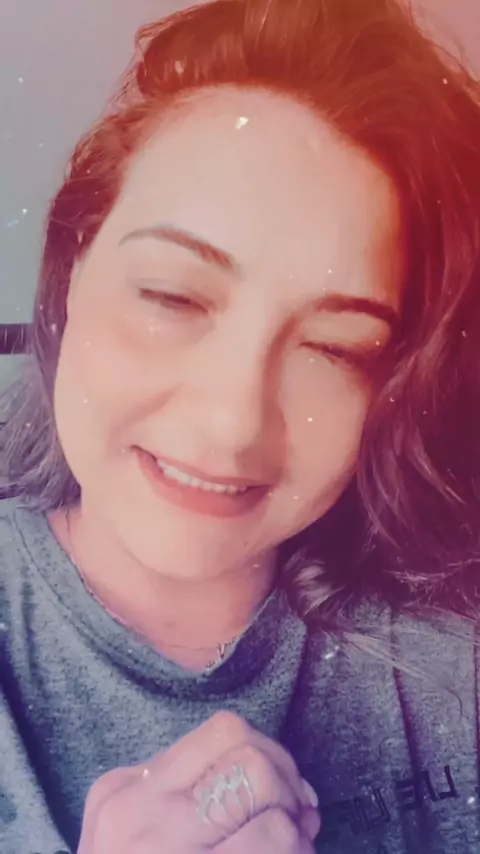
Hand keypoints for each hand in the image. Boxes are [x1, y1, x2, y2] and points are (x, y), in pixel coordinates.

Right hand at [77, 710, 320, 852]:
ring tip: (292, 848)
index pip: (224, 733)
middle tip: (299, 818)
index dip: (271, 754)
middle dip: (290, 783)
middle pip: (250, 757)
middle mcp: (138, 815)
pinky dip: (296, 852)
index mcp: (123, 793)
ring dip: (296, 828)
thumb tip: (290, 787)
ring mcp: (167, 850)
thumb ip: (193, 800)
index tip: (284, 787)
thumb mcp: (143, 838)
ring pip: (268, 800)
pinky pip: (274, 841)